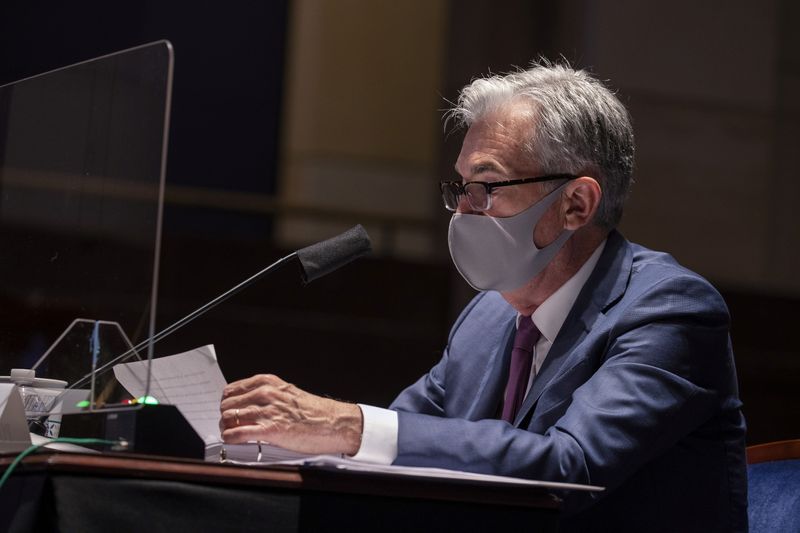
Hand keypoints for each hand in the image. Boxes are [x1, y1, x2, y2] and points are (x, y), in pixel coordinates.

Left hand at [219, 374, 362, 455]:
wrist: (334, 423)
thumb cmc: (314, 411)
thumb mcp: (287, 393)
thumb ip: (268, 395)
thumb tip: (249, 403)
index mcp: (268, 382)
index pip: (232, 390)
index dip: (226, 403)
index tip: (227, 410)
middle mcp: (265, 394)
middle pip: (228, 405)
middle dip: (225, 417)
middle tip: (228, 425)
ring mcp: (268, 411)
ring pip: (230, 418)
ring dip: (226, 428)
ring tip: (230, 434)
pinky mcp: (270, 430)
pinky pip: (239, 433)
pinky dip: (231, 438)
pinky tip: (232, 440)